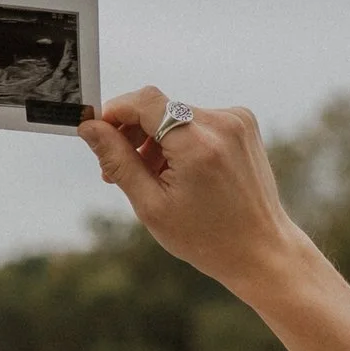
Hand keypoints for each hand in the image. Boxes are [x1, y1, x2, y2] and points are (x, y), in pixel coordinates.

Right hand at [76, 87, 312, 300]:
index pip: (145, 101)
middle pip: (159, 107)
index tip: (98, 133)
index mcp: (197, 145)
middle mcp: (221, 124)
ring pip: (176, 113)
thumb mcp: (151, 205)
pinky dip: (180, 139)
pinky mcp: (243, 122)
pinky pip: (197, 119)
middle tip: (117, 169)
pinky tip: (180, 171)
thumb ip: (118, 161)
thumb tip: (89, 128)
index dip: (115, 112)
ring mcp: (237, 120)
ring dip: (156, 138)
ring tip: (152, 177)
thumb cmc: (205, 237)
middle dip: (133, 133)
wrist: (260, 249)